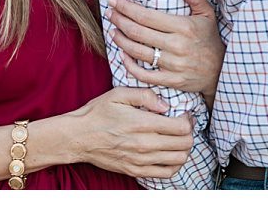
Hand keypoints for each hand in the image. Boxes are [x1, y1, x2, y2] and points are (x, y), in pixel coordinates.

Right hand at [69, 86, 193, 178]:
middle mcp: (144, 144)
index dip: (188, 119)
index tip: (183, 114)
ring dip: (184, 148)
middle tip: (183, 125)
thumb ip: (145, 95)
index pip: (181, 127)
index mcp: (142, 123)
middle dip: (189, 133)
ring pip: (179, 159)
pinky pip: (166, 173)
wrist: (78, 137)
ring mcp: (141, 161)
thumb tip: (165, 105)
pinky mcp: (136, 171)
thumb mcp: (118, 94)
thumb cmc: (98, 113)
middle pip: (184, 144)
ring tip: (177, 139)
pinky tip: (169, 153)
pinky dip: (174, 164)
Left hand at [107, 0, 224, 105]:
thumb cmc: (210, 39)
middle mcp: (177, 46)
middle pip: (138, 32)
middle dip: (119, 21)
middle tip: (109, 13)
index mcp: (183, 27)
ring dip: (121, 41)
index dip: (126, 8)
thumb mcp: (208, 15)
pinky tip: (122, 55)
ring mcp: (173, 65)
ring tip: (113, 31)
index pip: (147, 16)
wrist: (221, 71)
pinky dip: (129, 65)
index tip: (114, 1)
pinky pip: (144, 75)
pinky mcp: (171, 81)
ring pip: (138, 53)